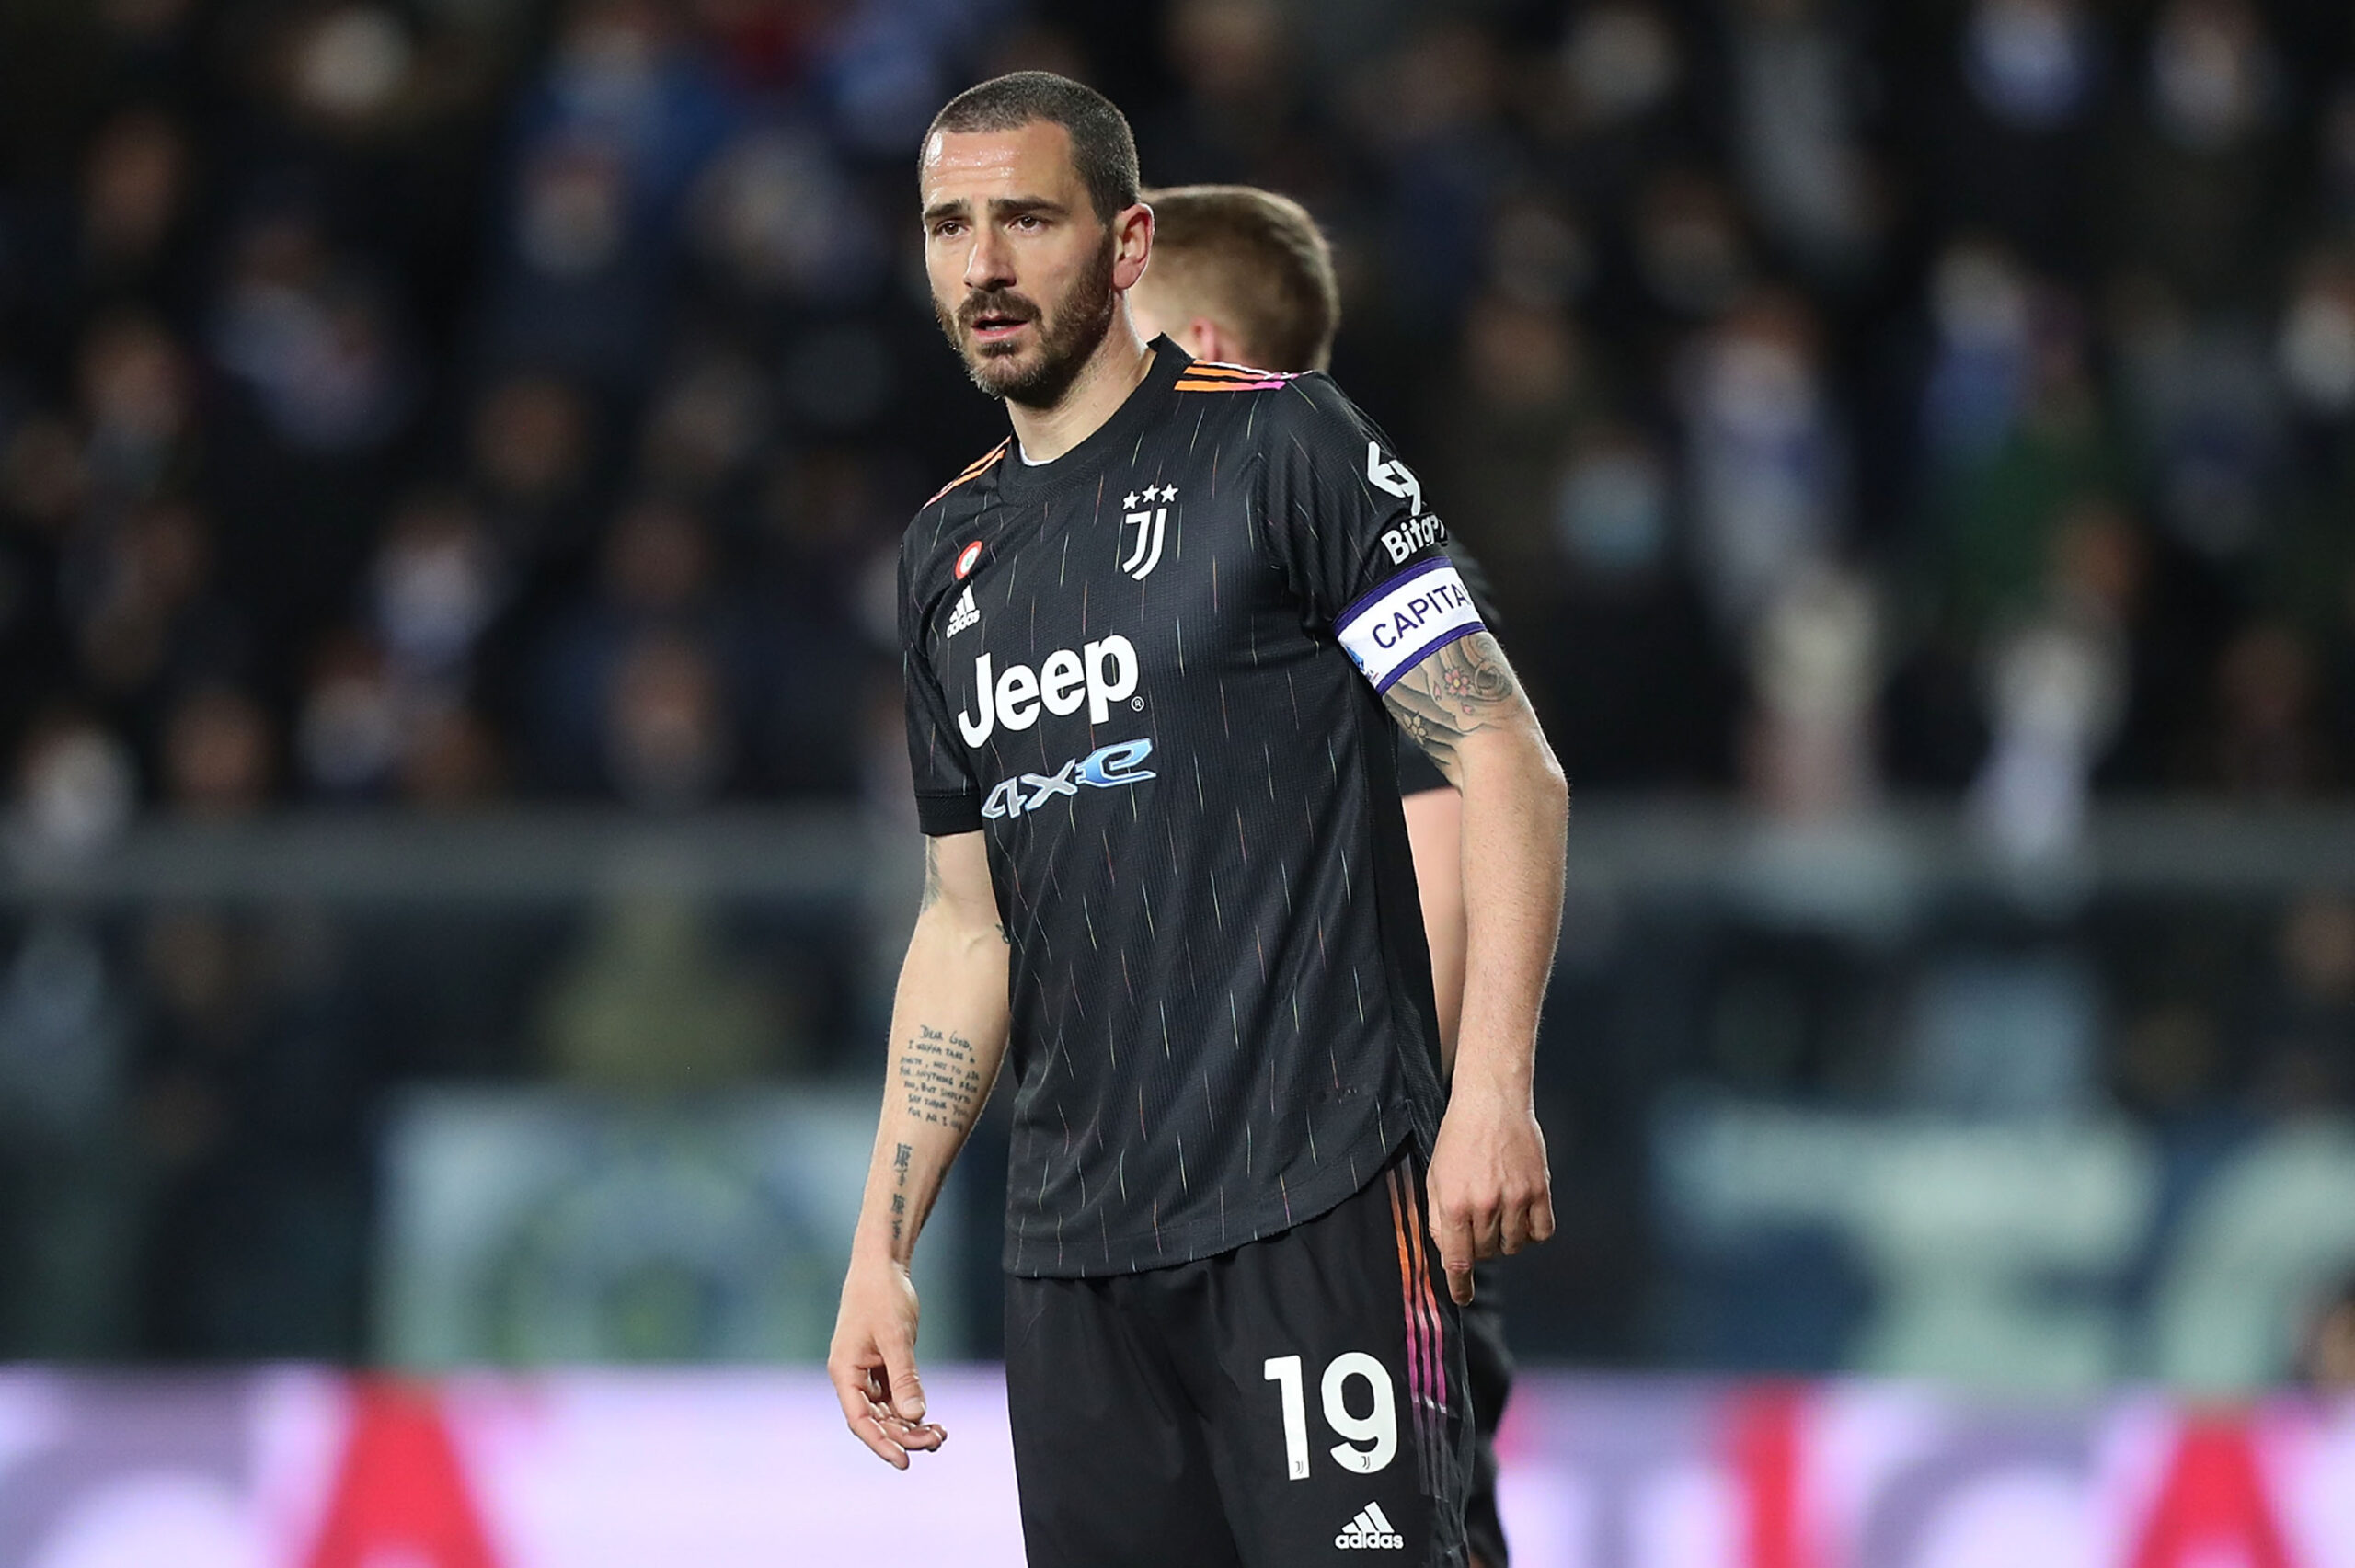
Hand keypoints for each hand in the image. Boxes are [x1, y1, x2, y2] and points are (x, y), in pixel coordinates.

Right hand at [829, 1254, 947, 1467]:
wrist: (882, 1265)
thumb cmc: (883, 1295)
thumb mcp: (896, 1337)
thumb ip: (904, 1377)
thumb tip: (915, 1417)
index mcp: (844, 1371)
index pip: (859, 1419)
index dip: (880, 1443)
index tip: (904, 1461)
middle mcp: (852, 1376)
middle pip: (875, 1420)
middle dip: (904, 1435)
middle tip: (936, 1442)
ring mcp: (867, 1372)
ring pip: (886, 1412)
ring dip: (910, 1426)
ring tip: (940, 1436)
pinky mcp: (882, 1365)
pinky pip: (895, 1397)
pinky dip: (912, 1409)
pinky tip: (933, 1420)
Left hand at [1425, 1086, 1553, 1304]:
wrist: (1492, 1102)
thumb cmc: (1458, 1137)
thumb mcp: (1435, 1177)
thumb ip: (1437, 1218)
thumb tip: (1449, 1253)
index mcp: (1455, 1202)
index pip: (1458, 1260)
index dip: (1461, 1285)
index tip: (1463, 1297)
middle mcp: (1486, 1205)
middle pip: (1486, 1254)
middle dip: (1478, 1249)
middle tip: (1477, 1225)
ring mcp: (1516, 1198)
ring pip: (1514, 1246)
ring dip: (1504, 1240)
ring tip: (1498, 1214)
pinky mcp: (1540, 1189)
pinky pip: (1541, 1231)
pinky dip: (1531, 1232)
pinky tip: (1521, 1217)